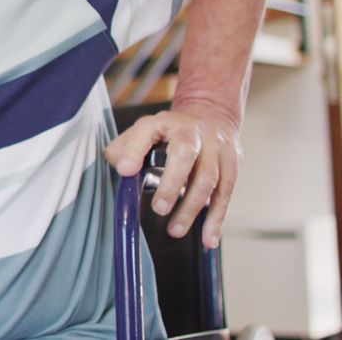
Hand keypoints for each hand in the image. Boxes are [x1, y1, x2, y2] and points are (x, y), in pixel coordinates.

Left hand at [104, 103, 240, 248]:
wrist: (212, 114)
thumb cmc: (171, 130)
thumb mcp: (144, 130)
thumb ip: (125, 148)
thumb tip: (122, 170)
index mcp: (165, 122)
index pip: (146, 131)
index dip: (134, 150)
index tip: (124, 170)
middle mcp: (193, 132)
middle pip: (185, 155)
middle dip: (172, 183)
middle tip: (159, 209)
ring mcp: (216, 148)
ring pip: (209, 178)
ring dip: (192, 208)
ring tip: (175, 230)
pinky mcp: (232, 165)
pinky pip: (226, 194)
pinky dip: (217, 219)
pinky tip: (208, 238)